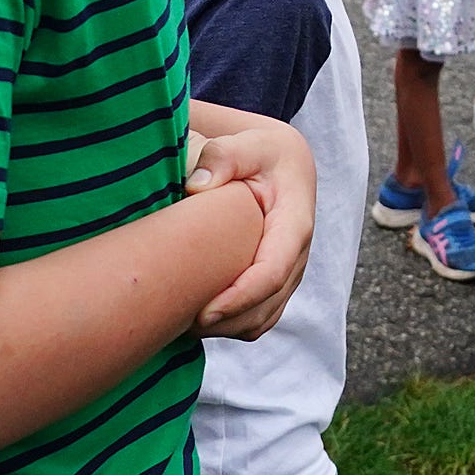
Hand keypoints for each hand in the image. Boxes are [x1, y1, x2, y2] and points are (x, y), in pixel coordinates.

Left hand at [185, 117, 314, 341]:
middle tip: (177, 323)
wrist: (282, 163)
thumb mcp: (247, 145)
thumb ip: (224, 156)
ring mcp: (290, 273)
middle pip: (266, 307)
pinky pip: (260, 319)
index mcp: (294, 225)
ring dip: (226, 329)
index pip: (272, 273)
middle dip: (225, 324)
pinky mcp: (277, 283)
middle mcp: (297, 256)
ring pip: (263, 320)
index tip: (202, 313)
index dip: (239, 299)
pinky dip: (232, 327)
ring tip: (183, 323)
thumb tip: (197, 185)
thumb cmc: (261, 153)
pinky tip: (197, 318)